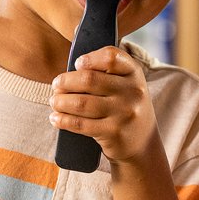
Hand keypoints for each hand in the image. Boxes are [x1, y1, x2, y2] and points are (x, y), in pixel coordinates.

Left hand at [50, 47, 158, 165]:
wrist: (143, 143)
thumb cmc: (125, 108)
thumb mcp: (126, 85)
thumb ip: (106, 71)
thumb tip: (70, 63)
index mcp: (134, 73)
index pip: (111, 57)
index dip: (90, 58)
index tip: (77, 64)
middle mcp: (132, 91)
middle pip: (89, 79)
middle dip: (65, 82)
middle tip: (56, 86)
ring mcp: (124, 113)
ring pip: (81, 102)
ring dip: (60, 102)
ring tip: (55, 102)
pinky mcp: (114, 133)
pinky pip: (80, 124)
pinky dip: (63, 120)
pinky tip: (56, 118)